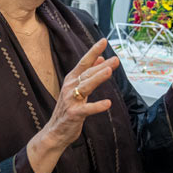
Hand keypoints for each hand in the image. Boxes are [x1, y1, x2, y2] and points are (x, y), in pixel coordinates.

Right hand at [26, 39, 119, 172]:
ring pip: (86, 86)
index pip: (84, 62)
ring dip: (98, 78)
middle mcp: (70, 87)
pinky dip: (97, 106)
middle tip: (116, 59)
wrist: (56, 131)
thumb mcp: (78, 88)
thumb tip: (101, 58)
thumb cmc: (69, 109)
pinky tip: (108, 103)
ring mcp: (71, 100)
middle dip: (102, 66)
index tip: (104, 41)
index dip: (94, 51)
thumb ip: (89, 74)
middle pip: (88, 73)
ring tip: (109, 71)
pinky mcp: (73, 114)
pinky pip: (87, 109)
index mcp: (72, 79)